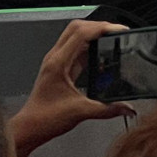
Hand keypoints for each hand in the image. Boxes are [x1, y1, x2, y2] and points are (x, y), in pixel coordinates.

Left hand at [6, 19, 133, 156]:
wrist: (29, 129)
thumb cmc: (46, 119)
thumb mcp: (81, 112)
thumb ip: (107, 109)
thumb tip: (127, 108)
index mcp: (58, 63)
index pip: (81, 33)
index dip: (102, 28)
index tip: (118, 30)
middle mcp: (55, 58)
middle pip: (77, 27)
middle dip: (98, 26)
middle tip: (116, 32)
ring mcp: (56, 61)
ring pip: (75, 36)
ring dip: (93, 34)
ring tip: (111, 39)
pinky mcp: (59, 67)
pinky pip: (75, 49)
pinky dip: (89, 46)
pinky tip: (100, 56)